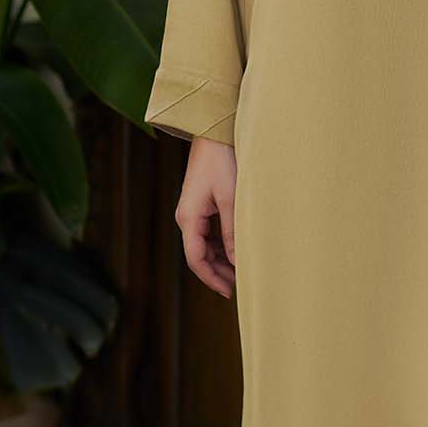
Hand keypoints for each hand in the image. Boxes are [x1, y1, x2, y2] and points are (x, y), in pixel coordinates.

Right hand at [177, 137, 236, 297]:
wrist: (213, 134)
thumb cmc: (222, 163)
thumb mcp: (231, 200)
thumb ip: (233, 232)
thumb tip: (238, 261)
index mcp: (188, 218)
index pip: (196, 259)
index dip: (212, 279)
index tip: (230, 292)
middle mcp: (186, 218)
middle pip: (199, 255)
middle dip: (218, 273)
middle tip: (240, 286)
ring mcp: (192, 212)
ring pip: (204, 246)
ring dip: (221, 260)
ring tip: (241, 272)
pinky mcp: (201, 205)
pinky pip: (208, 233)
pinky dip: (221, 246)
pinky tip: (237, 251)